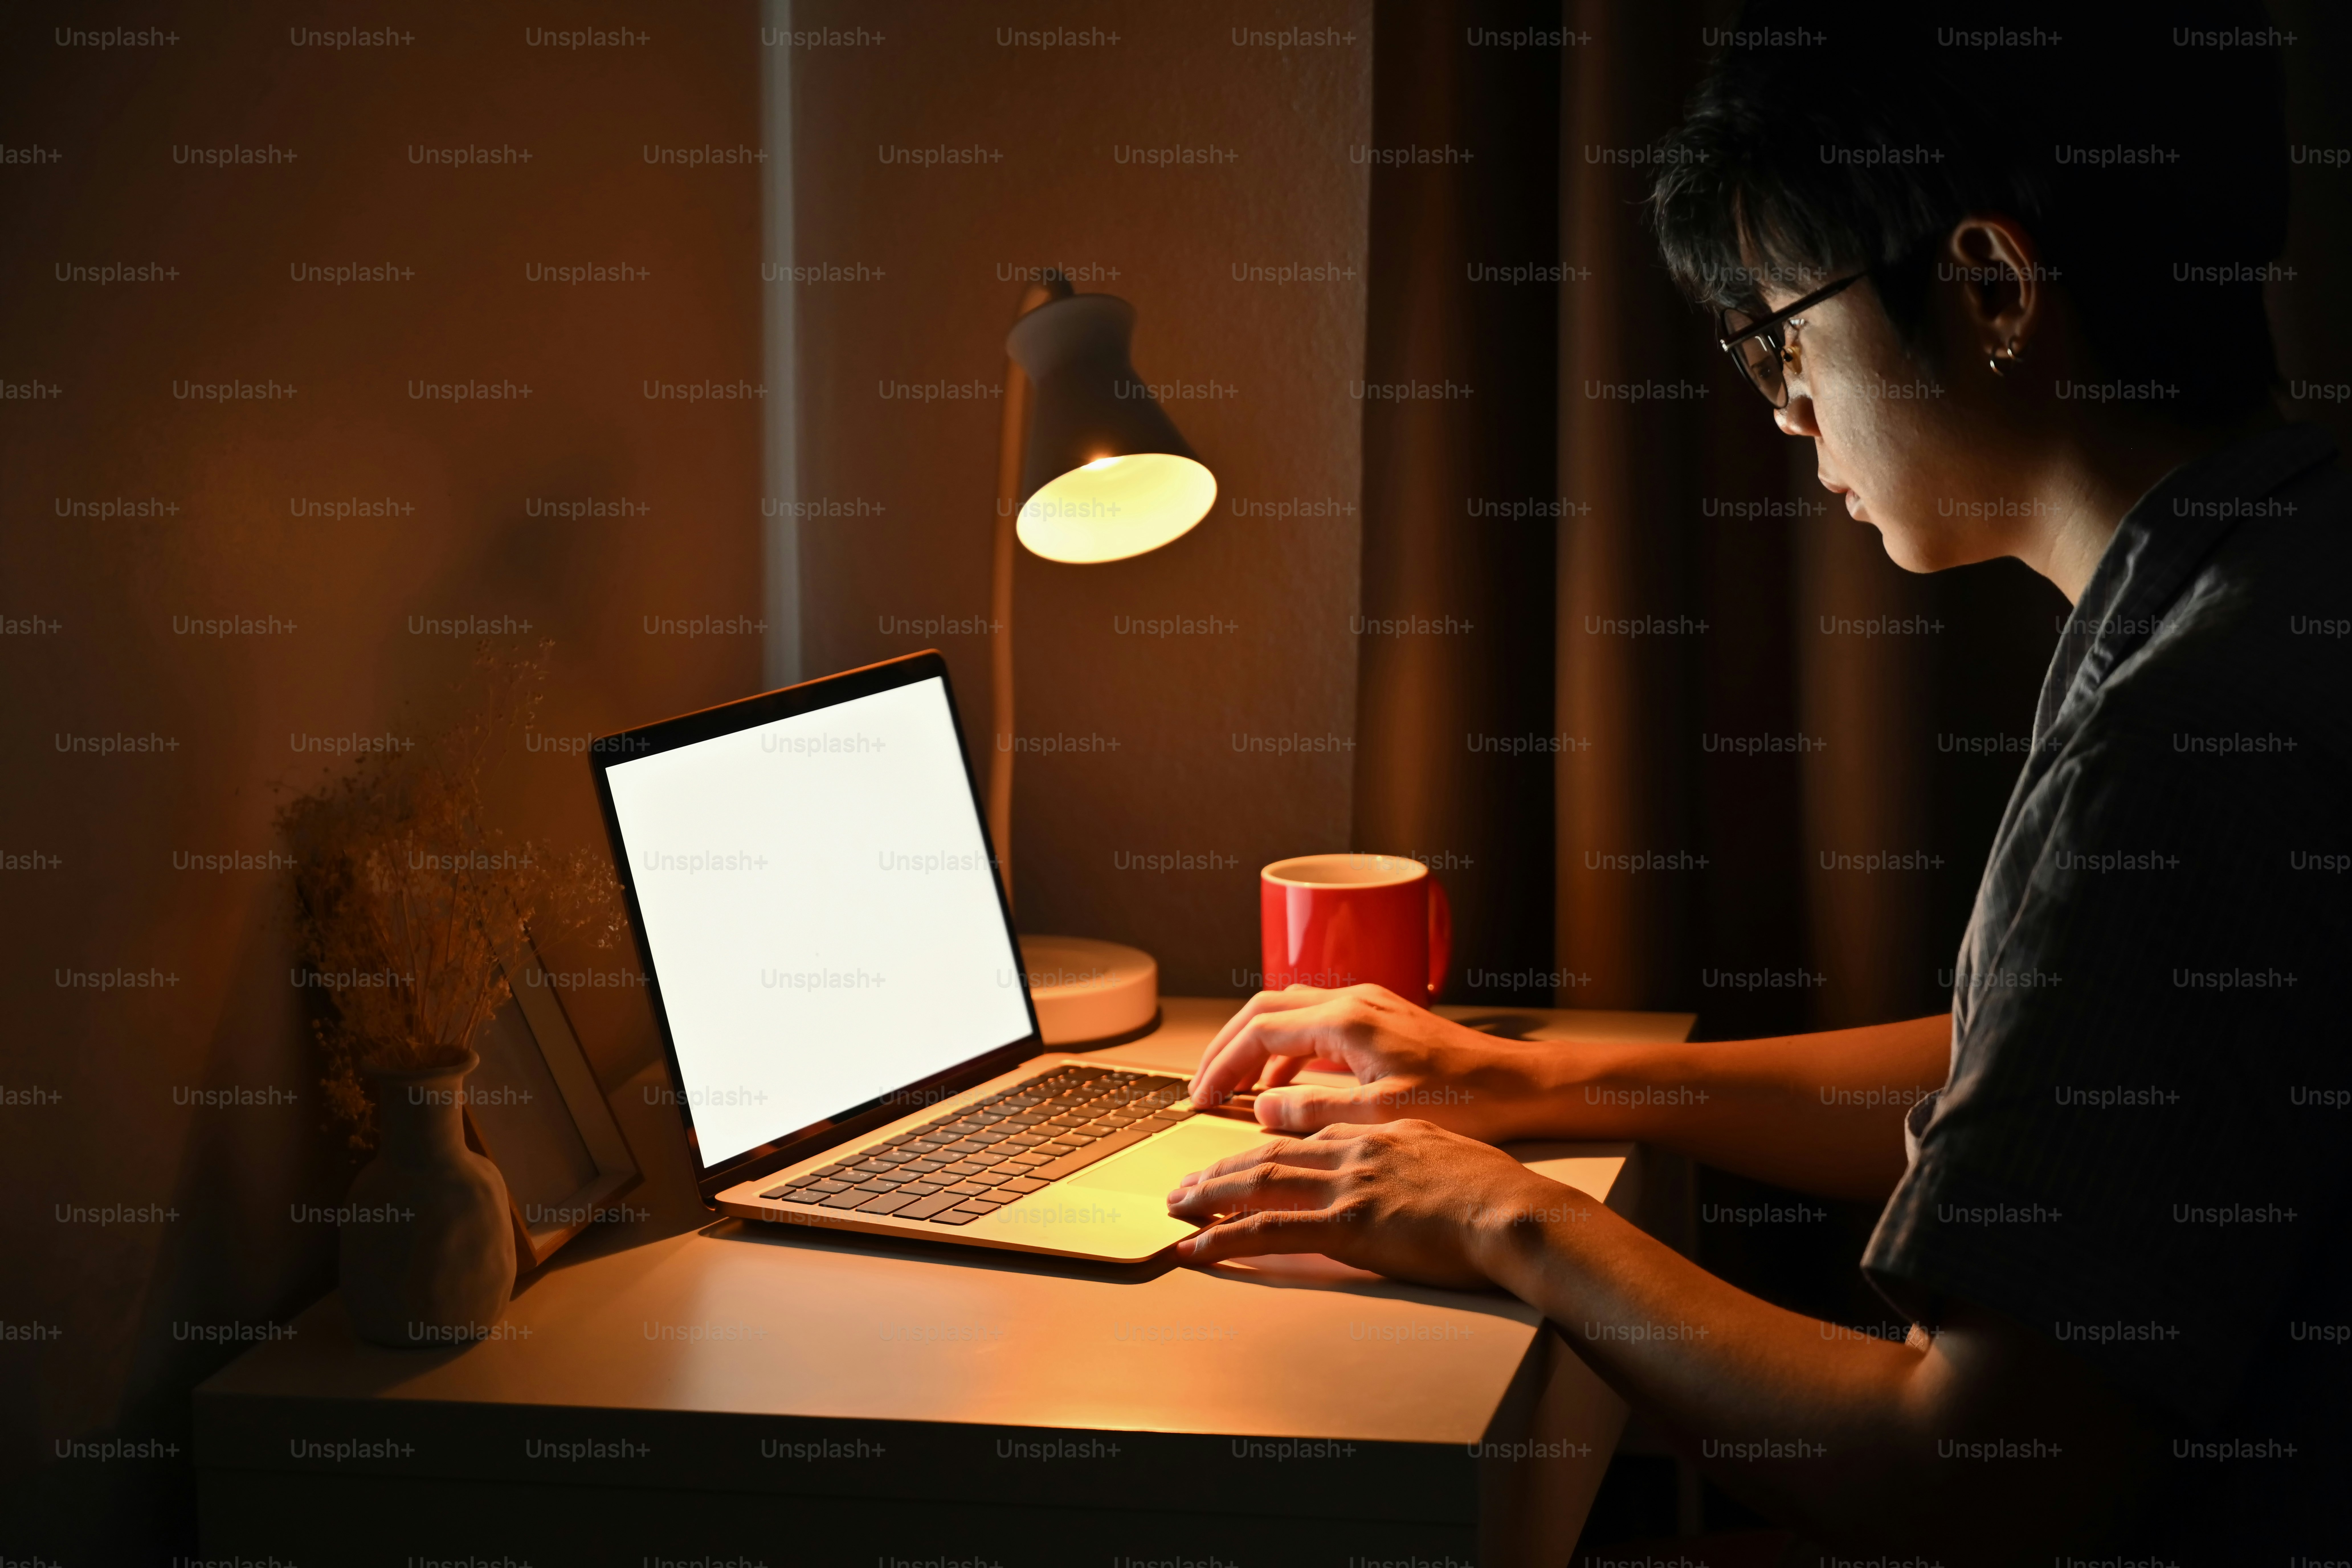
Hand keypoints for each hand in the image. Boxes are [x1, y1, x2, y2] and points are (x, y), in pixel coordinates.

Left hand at [1163, 1118, 1589, 1288]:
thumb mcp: (1448, 1150)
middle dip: (1221, 1169)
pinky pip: (1270, 1231)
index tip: (1242, 1162)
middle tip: (1186, 1183)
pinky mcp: (1347, 1227)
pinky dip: (1226, 1238)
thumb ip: (1409, 1149)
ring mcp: (1348, 1188)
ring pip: (1259, 1184)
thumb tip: (1395, 1158)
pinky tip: (1198, 1247)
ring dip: (1210, 1195)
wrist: (1515, 1212)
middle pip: (1270, 1154)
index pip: (1308, 1140)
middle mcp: (1355, 1154)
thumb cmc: (1497, 1191)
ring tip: (1178, 1207)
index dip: (1265, 1149)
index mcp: (1380, 1134)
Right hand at [1189, 983, 1553, 1140]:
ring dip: (1254, 1048)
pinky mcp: (1379, 1020)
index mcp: (1347, 1020)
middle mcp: (1352, 1001)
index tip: (1200, 1096)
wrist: (1517, 1085)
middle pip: (1264, 1010)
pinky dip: (1287, 1052)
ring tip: (1233, 1088)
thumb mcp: (1381, 1115)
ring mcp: (1366, 1006)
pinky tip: (1284, 1087)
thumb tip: (1262, 1109)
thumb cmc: (1464, 1101)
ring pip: (1287, 1013)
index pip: (1260, 1031)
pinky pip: (1314, 1026)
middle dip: (1226, 1048)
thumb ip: (1315, 1110)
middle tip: (1201, 1086)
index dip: (1223, 1064)